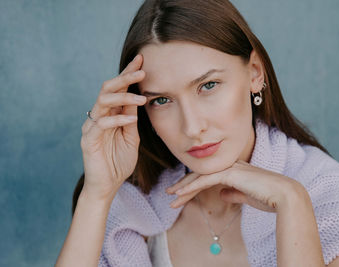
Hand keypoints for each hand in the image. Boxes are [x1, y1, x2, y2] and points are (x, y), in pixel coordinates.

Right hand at [80, 54, 146, 200]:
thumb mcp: (131, 137)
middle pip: (108, 89)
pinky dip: (116, 119)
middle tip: (142, 70)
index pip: (118, 89)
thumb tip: (138, 98)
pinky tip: (129, 119)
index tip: (141, 60)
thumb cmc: (119, 162)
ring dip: (123, 97)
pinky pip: (101, 124)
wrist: (108, 186)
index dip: (128, 74)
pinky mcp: (89, 140)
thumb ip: (131, 118)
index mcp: (110, 114)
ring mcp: (92, 127)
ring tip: (141, 97)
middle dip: (124, 77)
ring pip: (103, 102)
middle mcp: (99, 116)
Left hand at [166, 160, 300, 212]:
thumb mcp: (246, 197)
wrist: (284, 195)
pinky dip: (191, 187)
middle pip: (201, 174)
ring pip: (200, 176)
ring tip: (171, 197)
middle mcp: (230, 165)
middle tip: (170, 194)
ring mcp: (230, 167)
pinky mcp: (230, 173)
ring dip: (184, 188)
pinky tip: (181, 195)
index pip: (209, 176)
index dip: (194, 184)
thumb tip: (221, 194)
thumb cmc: (269, 197)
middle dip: (184, 185)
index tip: (181, 194)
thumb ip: (233, 194)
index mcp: (234, 169)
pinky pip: (205, 180)